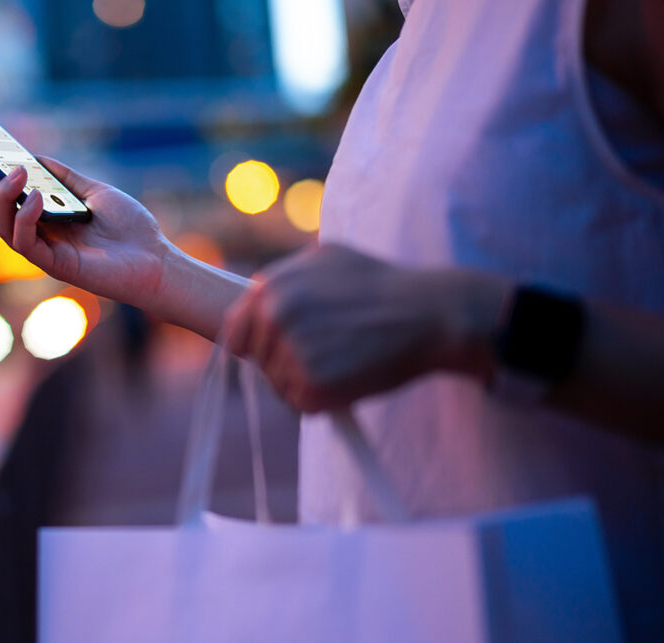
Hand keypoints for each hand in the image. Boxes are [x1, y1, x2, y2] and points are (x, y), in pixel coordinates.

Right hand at [0, 146, 170, 308]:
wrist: (156, 258)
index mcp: (41, 218)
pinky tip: (37, 198)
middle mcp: (36, 235)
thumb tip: (34, 157)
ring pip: (1, 227)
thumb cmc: (130, 229)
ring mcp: (43, 252)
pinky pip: (26, 244)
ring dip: (2, 197)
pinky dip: (25, 219)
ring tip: (16, 173)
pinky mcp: (55, 265)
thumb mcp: (94, 191)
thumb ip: (64, 177)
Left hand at [222, 244, 507, 411]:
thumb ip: (284, 277)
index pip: (235, 335)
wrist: (428, 313)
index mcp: (268, 289)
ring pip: (280, 386)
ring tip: (344, 360)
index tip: (272, 353)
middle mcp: (273, 318)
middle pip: (260, 363)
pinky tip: (350, 378)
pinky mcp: (313, 384)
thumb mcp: (326, 259)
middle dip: (285, 363)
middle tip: (327, 353)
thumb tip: (252, 295)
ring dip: (305, 383)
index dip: (254, 347)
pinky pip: (302, 405)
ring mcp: (290, 352)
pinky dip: (323, 400)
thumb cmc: (381, 284)